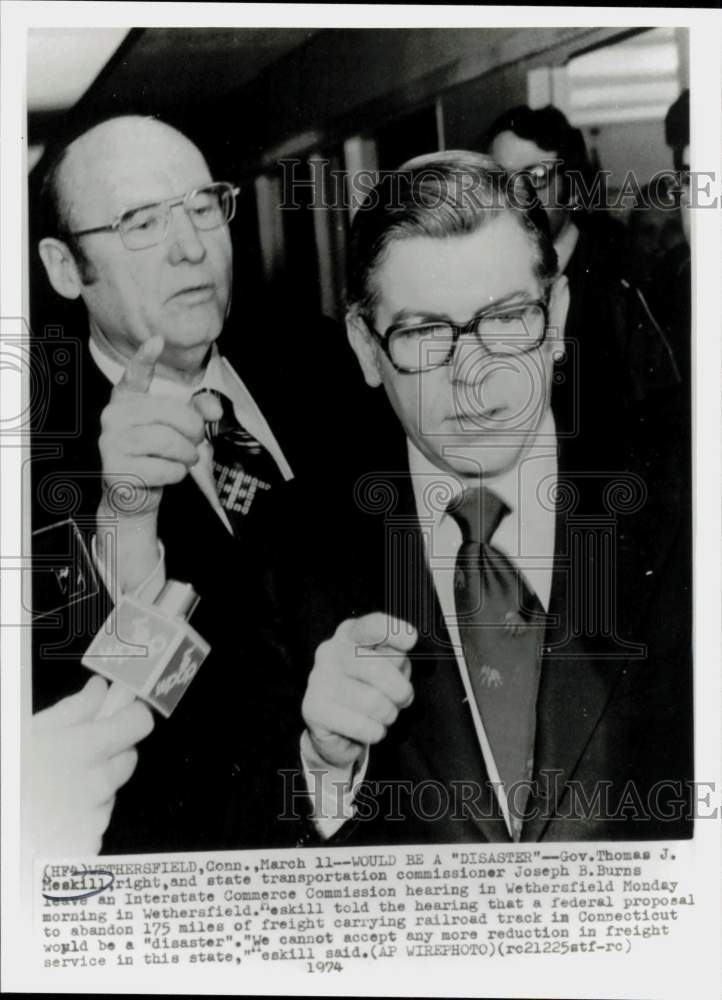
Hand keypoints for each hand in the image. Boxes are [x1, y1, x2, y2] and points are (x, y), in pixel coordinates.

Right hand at [30, 676, 153, 856]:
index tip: (120, 715)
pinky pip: (96, 826)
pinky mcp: (88, 847)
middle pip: (128, 759)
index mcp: (85, 749)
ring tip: (54, 791)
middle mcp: (99, 783)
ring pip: (110, 793)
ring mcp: (95, 819)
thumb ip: (72, 710)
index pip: (139, 723)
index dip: (130, 717)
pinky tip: (54, 818)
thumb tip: (100, 689)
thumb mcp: (29, 734)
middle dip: (111, 753)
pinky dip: (82, 820)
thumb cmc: (8, 777)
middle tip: (76, 756)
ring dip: (94, 788)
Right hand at [98, 335, 221, 517]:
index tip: (157, 341)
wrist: (134, 494)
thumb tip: (214, 410)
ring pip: (167, 441)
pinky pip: (164, 468)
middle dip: (193, 429)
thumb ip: (197, 411)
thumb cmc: (157, 454)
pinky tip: (170, 473)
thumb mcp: (177, 428)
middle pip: (168, 413)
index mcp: (127, 400)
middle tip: (195, 441)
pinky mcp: (116, 470)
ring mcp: (110, 443)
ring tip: (187, 458)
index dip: (145, 358)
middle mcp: (113, 417)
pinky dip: (177, 473)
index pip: (134, 375)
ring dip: (187, 453)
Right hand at [302, 613, 416, 768]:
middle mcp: (330, 651)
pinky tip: (369, 728)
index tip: (410, 639)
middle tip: (403, 699)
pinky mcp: (312, 708)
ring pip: (373, 701)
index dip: (392, 631)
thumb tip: (406, 639)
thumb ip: (396, 652)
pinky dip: (375, 732)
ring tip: (383, 714)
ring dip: (388, 714)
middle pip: (377, 669)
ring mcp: (318, 679)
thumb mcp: (387, 665)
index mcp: (349, 634)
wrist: (337, 727)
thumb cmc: (368, 688)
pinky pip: (361, 726)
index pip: (371, 626)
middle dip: (400, 691)